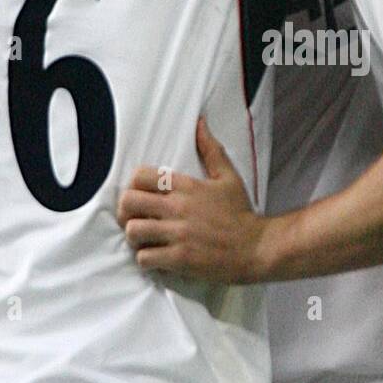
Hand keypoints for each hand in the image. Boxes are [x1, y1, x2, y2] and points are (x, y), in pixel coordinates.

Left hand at [117, 118, 266, 282]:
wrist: (256, 247)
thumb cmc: (241, 212)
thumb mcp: (228, 176)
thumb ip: (210, 150)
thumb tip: (200, 123)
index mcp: (187, 186)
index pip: (140, 176)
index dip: (133, 186)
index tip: (141, 196)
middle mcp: (178, 207)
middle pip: (129, 202)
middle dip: (126, 212)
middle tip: (135, 219)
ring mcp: (178, 234)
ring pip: (133, 231)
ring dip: (135, 238)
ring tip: (145, 240)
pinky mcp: (180, 259)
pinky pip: (146, 258)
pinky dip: (147, 260)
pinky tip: (157, 258)